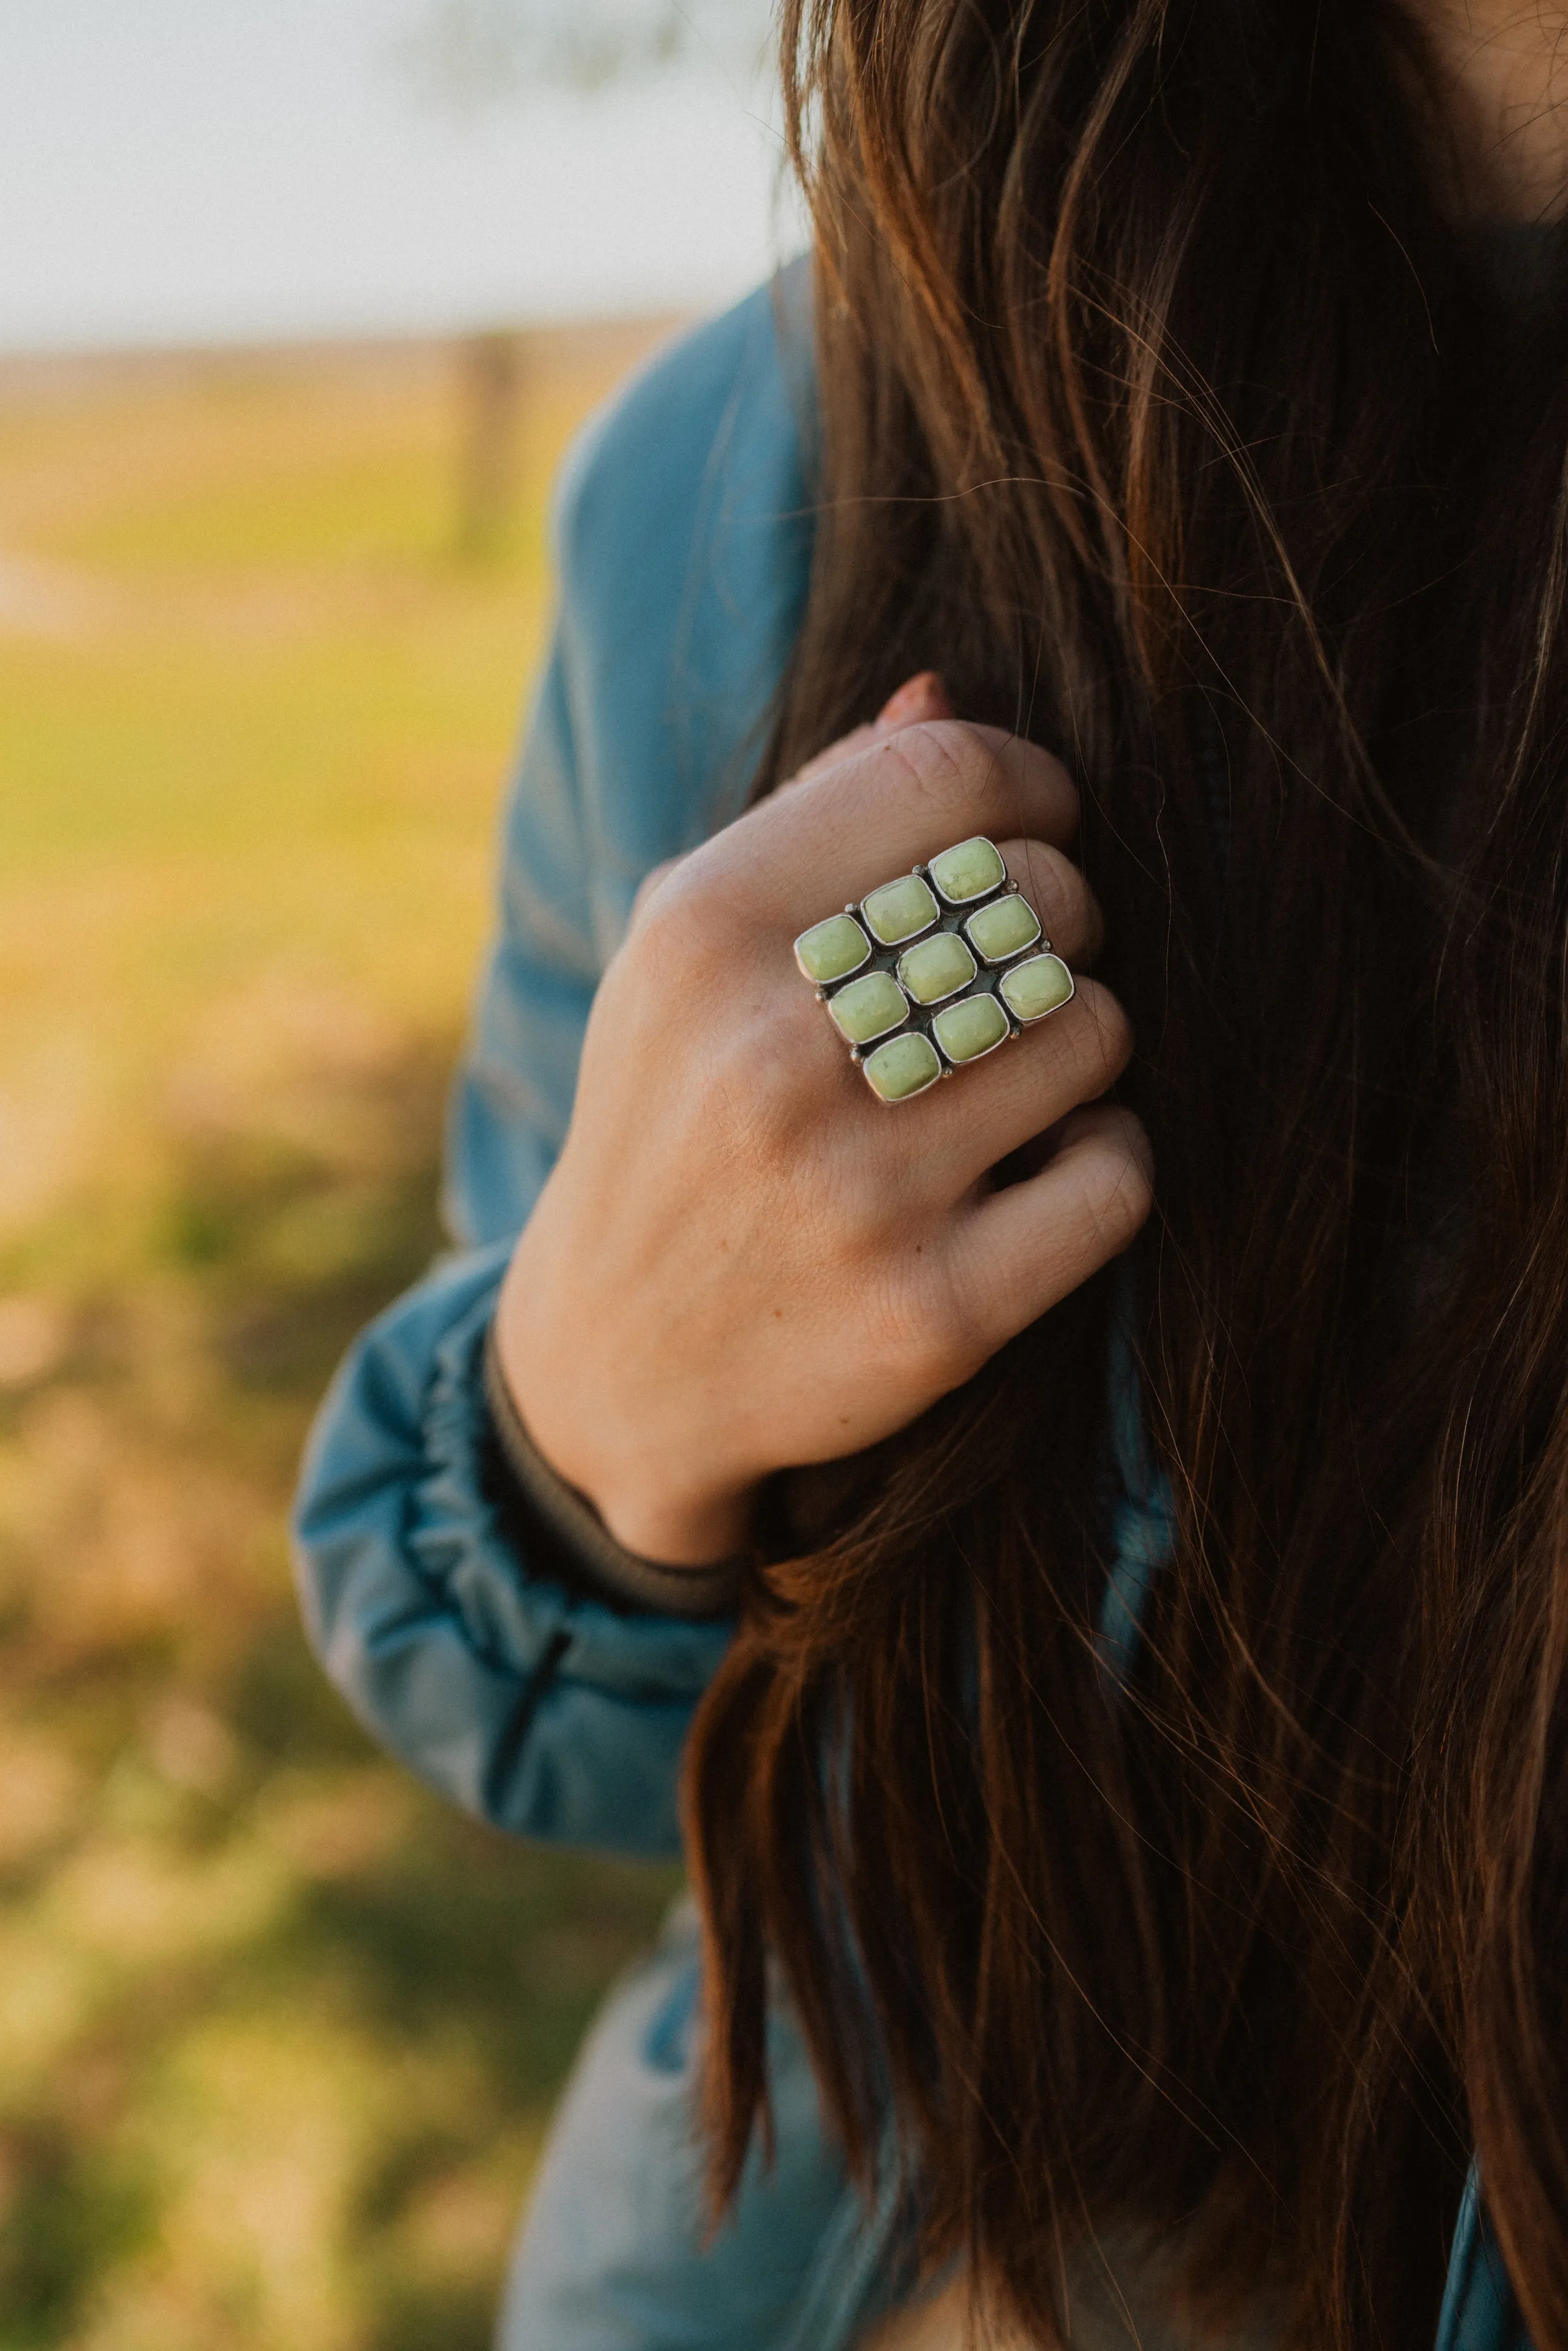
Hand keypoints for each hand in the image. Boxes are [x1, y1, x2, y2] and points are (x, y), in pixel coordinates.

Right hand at [494, 678, 1152, 1565]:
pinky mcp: (933, 1314)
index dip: (1033, 786)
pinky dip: (1107, 1161)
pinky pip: (1118, 1178)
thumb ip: (814, 817)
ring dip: (1082, 1042)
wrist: (618, 1364)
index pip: (948, 774)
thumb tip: (943, 690)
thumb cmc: (675, 1119)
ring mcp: (856, 1193)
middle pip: (1041, 898)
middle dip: (1063, 920)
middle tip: (1018, 972)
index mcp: (703, 933)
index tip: (1036, 829)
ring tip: (1019, 1076)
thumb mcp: (686, 956)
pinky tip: (1042, 1171)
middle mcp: (772, 1055)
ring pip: (1093, 1031)